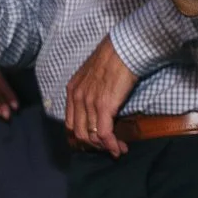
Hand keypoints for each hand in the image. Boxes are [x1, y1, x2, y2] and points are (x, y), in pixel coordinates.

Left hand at [63, 37, 138, 155]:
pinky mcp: (104, 106)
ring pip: (91, 136)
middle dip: (94, 145)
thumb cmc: (115, 56)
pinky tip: (119, 148)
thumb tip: (99, 101)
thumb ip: (90, 88)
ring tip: (118, 149)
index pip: (71, 122)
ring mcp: (89, 103)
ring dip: (105, 147)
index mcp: (72, 90)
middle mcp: (77, 98)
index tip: (96, 141)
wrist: (126, 48)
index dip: (83, 136)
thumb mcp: (94, 73)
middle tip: (108, 147)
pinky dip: (111, 145)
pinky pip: (104, 133)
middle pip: (79, 133)